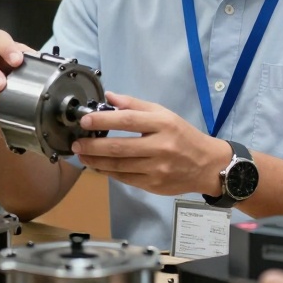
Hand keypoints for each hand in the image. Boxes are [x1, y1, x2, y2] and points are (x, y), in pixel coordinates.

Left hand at [69, 92, 231, 195]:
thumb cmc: (183, 135)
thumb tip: (109, 97)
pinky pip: (125, 178)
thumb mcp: (164, 114)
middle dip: (93, 146)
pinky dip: (108, 172)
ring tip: (82, 155)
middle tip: (76, 143)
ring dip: (96, 161)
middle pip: (119, 147)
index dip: (103, 120)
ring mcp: (157, 169)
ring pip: (119, 166)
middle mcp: (160, 147)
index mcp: (163, 124)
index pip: (128, 120)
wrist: (206, 165)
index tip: (85, 120)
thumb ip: (136, 105)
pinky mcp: (154, 185)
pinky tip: (98, 166)